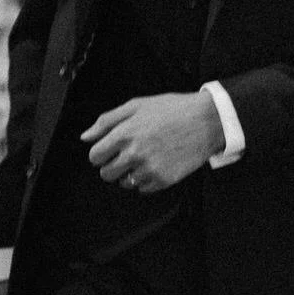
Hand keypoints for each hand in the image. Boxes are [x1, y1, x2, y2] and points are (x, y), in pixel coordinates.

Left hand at [81, 92, 224, 191]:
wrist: (207, 121)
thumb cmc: (174, 110)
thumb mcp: (137, 105)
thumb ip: (107, 121)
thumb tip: (86, 137)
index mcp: (125, 133)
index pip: (95, 156)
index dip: (100, 153)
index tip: (109, 151)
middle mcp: (134, 153)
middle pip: (106, 173)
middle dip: (112, 165)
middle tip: (126, 155)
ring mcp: (149, 169)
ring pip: (124, 183)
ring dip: (129, 174)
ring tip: (144, 158)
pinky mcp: (163, 180)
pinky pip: (142, 189)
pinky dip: (145, 180)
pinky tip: (156, 164)